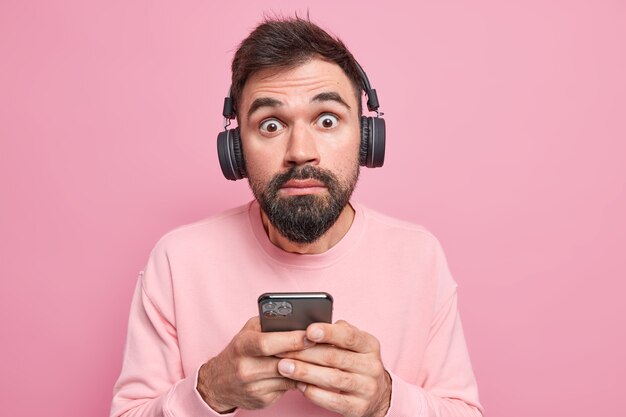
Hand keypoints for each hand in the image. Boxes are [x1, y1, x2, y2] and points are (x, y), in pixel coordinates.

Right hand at [196, 316, 314, 412]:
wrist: (218, 383)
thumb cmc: (239, 350)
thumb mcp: (249, 331)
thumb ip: (270, 323)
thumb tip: (299, 318)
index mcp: (243, 345)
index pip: (269, 343)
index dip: (293, 339)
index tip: (312, 334)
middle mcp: (246, 368)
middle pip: (283, 362)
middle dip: (306, 354)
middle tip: (326, 346)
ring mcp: (254, 387)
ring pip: (290, 377)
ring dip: (307, 368)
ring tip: (323, 358)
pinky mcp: (262, 400)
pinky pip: (288, 388)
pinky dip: (299, 379)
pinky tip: (309, 372)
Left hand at [276, 320, 391, 416]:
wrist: (377, 395)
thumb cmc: (355, 362)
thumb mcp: (354, 344)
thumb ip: (337, 332)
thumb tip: (311, 324)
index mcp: (369, 345)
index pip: (349, 336)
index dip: (328, 333)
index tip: (308, 330)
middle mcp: (371, 366)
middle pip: (334, 357)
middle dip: (304, 353)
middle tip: (281, 351)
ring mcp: (367, 388)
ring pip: (331, 379)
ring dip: (304, 372)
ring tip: (284, 367)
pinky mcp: (359, 408)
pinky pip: (332, 401)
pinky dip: (313, 392)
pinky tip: (298, 385)